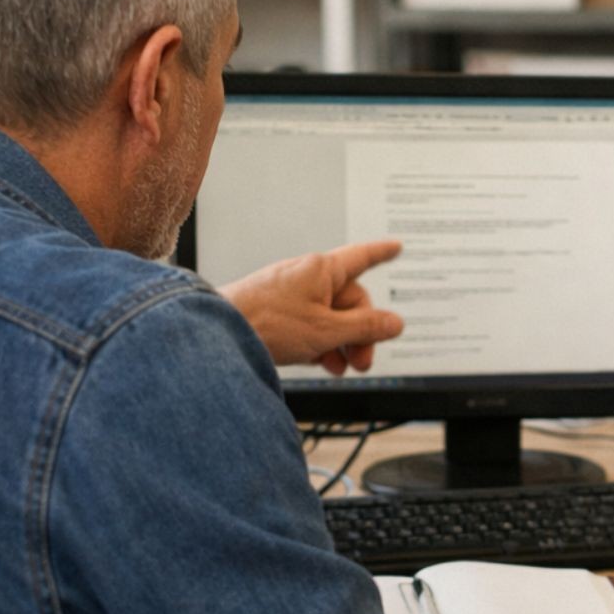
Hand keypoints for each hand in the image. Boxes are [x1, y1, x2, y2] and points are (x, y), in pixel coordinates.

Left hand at [217, 240, 404, 374]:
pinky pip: (307, 323)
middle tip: (361, 361)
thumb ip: (365, 327)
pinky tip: (317, 361)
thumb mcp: (328, 331)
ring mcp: (289, 293)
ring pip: (328, 316)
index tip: (396, 247)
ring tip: (338, 366)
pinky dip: (318, 342)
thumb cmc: (267, 323)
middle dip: (360, 333)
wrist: (217, 334)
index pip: (362, 257)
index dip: (382, 253)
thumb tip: (394, 323)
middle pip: (349, 301)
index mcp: (323, 270)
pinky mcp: (274, 310)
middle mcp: (306, 276)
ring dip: (340, 343)